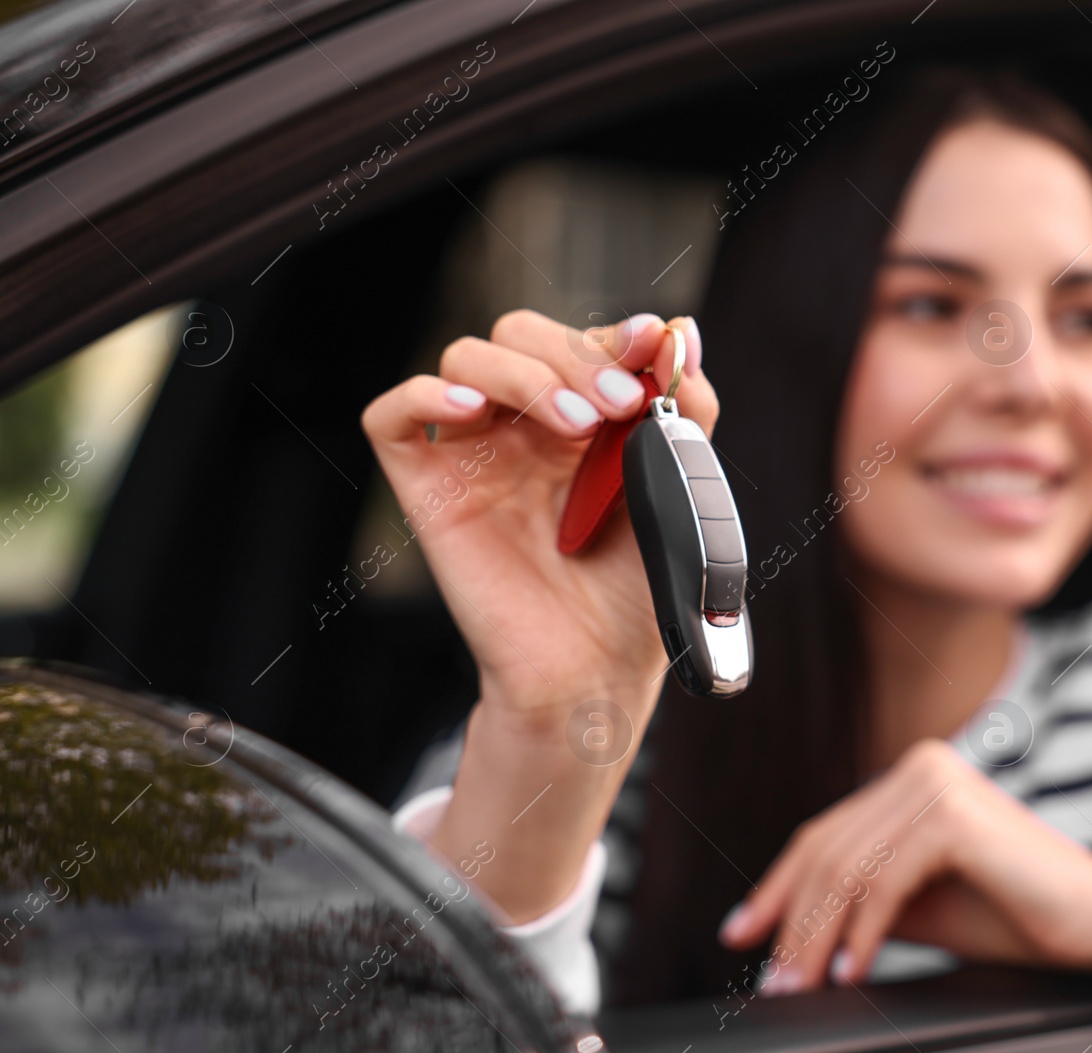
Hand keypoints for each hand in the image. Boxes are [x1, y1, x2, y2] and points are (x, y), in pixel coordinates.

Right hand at [361, 310, 716, 726]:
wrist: (598, 668)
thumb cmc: (637, 589)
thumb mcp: (679, 487)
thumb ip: (686, 411)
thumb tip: (679, 332)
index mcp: (584, 418)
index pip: (579, 339)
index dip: (610, 334)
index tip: (649, 345)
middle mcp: (525, 427)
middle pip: (520, 334)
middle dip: (574, 354)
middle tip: (619, 403)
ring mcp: (474, 454)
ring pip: (466, 358)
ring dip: (524, 374)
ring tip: (576, 425)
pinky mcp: (429, 491)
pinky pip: (392, 417)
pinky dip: (426, 396)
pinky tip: (473, 413)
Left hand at [717, 739, 1091, 990]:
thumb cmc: (1020, 915)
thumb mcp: (922, 907)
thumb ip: (864, 900)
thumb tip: (795, 927)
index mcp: (913, 776)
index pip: (825, 833)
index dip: (777, 888)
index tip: (743, 932)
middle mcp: (920, 766)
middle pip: (826, 850)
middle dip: (789, 919)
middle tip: (771, 977)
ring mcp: (936, 783)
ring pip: (846, 868)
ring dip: (816, 934)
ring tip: (802, 984)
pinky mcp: (952, 815)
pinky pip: (882, 882)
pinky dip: (861, 932)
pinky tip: (851, 969)